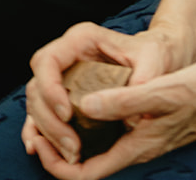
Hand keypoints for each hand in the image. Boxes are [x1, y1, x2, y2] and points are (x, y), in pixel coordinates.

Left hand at [22, 58, 195, 178]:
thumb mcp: (162, 91)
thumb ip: (124, 100)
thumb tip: (85, 107)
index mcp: (136, 147)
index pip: (86, 174)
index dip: (57, 166)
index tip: (39, 144)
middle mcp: (136, 148)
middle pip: (87, 164)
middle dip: (58, 151)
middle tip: (37, 127)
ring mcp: (143, 138)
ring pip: (98, 148)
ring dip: (72, 137)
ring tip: (53, 114)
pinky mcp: (149, 125)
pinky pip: (111, 133)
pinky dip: (92, 123)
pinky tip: (87, 99)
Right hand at [25, 22, 182, 169]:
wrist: (158, 56)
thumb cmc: (154, 53)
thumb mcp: (154, 59)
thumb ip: (144, 78)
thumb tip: (129, 114)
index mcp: (81, 39)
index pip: (48, 61)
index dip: (50, 89)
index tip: (67, 115)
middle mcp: (67, 55)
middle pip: (38, 87)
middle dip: (50, 121)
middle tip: (72, 146)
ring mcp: (63, 75)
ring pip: (37, 104)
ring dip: (47, 132)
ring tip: (70, 154)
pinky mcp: (65, 94)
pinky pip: (41, 113)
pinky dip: (38, 131)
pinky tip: (40, 149)